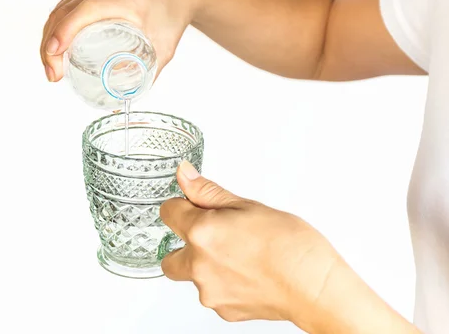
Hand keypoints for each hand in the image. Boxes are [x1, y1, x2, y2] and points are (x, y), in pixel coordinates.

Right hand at [40, 0, 205, 81]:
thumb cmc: (172, 16)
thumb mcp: (163, 49)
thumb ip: (144, 76)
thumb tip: (118, 100)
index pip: (86, 10)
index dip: (65, 32)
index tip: (54, 55)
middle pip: (66, 10)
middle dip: (51, 45)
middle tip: (53, 74)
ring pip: (61, 6)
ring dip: (50, 36)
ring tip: (52, 64)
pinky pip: (65, 0)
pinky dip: (56, 22)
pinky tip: (55, 43)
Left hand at [160, 161, 419, 332]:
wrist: (316, 288)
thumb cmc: (291, 245)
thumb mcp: (249, 206)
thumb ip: (208, 193)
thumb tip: (184, 174)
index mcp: (202, 233)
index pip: (168, 212)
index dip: (182, 206)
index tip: (195, 206)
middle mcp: (198, 265)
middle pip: (169, 256)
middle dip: (184, 246)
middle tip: (214, 237)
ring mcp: (210, 292)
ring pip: (192, 277)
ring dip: (205, 266)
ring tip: (240, 256)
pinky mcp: (224, 311)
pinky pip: (213, 293)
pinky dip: (224, 284)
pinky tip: (249, 274)